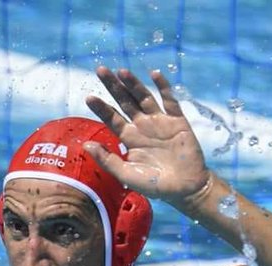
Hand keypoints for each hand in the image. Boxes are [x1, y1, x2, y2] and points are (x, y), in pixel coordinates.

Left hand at [84, 66, 210, 203]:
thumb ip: (107, 160)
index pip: (112, 118)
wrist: (185, 189)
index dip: (101, 107)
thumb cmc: (155, 185)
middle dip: (113, 86)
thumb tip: (85, 145)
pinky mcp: (178, 121)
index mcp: (129, 138)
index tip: (89, 97)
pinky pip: (170, 101)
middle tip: (101, 70)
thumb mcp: (127, 174)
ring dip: (134, 84)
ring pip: (144, 97)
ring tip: (122, 71)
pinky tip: (154, 74)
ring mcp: (160, 121)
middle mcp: (143, 126)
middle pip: (125, 101)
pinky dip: (163, 87)